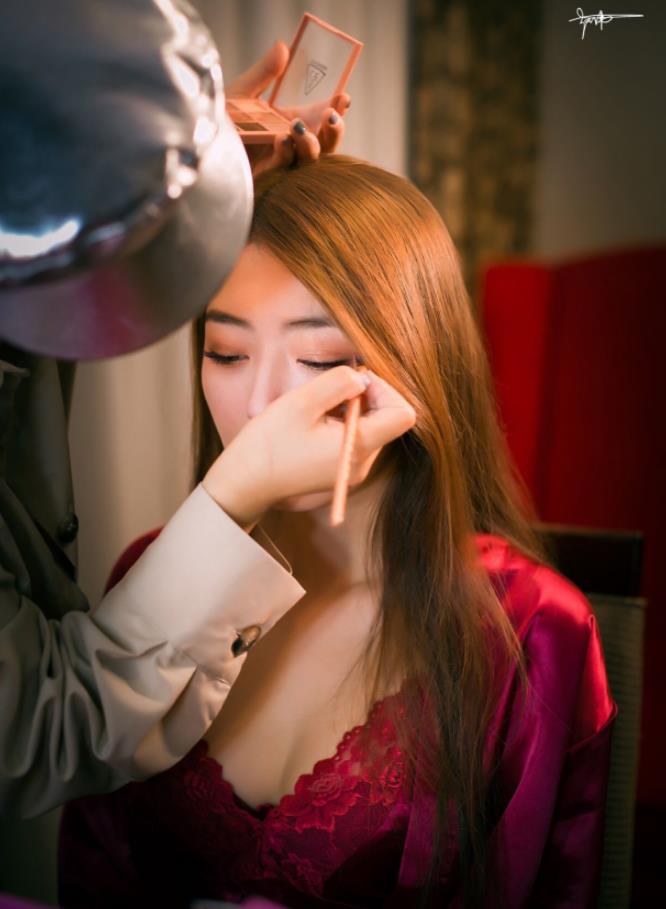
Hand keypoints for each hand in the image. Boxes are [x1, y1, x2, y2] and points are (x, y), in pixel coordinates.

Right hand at [203, 366, 416, 528]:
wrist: (244, 483)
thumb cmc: (268, 444)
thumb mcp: (301, 403)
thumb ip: (338, 383)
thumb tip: (363, 378)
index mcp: (357, 447)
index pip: (403, 414)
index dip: (385, 389)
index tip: (353, 382)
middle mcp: (362, 463)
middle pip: (388, 419)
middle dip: (366, 396)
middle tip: (331, 389)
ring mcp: (352, 469)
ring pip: (371, 427)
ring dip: (351, 408)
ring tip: (318, 407)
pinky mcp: (340, 470)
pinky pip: (354, 438)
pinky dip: (342, 422)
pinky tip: (314, 422)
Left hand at [226, 41, 349, 177]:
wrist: (194, 146)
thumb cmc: (216, 124)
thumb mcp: (241, 94)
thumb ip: (264, 73)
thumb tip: (283, 47)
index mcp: (285, 124)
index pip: (318, 118)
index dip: (335, 109)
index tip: (344, 96)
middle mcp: (287, 145)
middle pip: (324, 144)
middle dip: (334, 132)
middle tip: (331, 116)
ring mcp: (278, 164)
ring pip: (309, 161)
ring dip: (310, 144)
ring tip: (298, 126)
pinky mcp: (265, 179)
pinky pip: (283, 170)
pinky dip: (285, 154)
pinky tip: (281, 140)